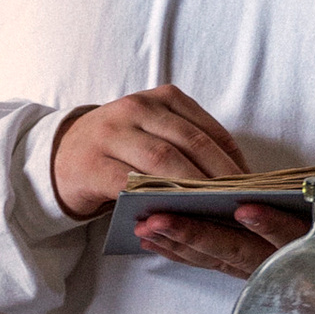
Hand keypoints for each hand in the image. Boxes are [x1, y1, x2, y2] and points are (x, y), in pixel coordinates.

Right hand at [50, 81, 246, 218]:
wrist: (61, 156)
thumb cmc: (121, 149)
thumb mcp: (155, 132)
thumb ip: (188, 145)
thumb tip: (238, 178)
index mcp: (161, 98)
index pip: (206, 128)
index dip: (232, 158)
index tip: (253, 186)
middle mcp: (136, 108)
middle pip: (188, 142)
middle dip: (219, 175)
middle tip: (241, 203)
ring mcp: (111, 134)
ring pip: (162, 160)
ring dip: (192, 188)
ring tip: (214, 211)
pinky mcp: (92, 165)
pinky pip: (130, 184)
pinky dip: (155, 200)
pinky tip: (173, 216)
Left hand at [133, 196, 314, 282]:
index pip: (294, 243)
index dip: (269, 226)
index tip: (242, 207)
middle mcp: (289, 276)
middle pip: (237, 254)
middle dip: (196, 236)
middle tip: (155, 219)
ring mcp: (266, 279)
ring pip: (217, 261)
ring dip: (179, 244)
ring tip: (141, 223)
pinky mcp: (253, 275)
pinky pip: (212, 265)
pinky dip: (182, 251)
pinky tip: (152, 235)